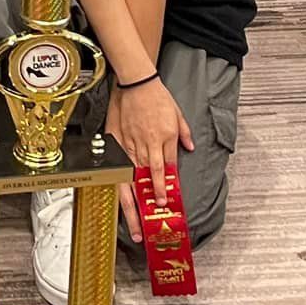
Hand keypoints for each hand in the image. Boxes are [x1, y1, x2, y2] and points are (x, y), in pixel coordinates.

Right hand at [106, 78, 193, 238]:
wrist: (135, 81)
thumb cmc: (157, 96)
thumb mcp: (177, 114)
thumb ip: (184, 134)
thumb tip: (189, 148)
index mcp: (164, 138)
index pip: (166, 169)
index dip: (165, 188)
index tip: (165, 204)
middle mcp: (147, 144)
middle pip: (147, 179)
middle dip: (148, 202)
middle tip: (149, 223)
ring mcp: (129, 143)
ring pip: (131, 176)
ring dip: (132, 200)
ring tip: (133, 220)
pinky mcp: (116, 140)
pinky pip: (118, 165)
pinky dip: (120, 181)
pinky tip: (120, 195)